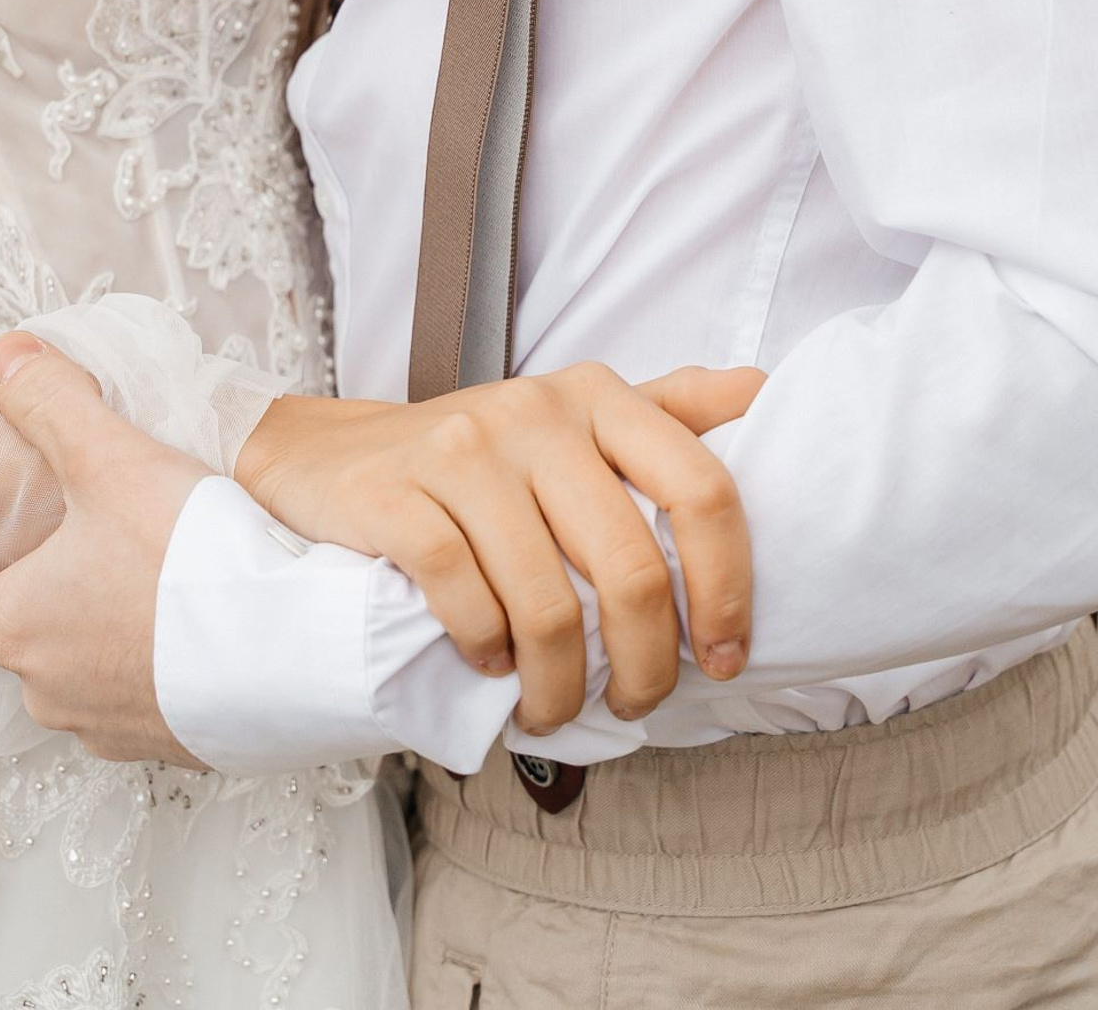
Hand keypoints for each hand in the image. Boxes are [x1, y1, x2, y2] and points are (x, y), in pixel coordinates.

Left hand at [0, 333, 209, 766]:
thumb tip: (2, 357)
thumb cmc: (187, 562)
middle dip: (57, 607)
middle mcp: (52, 693)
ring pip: (89, 684)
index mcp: (17, 628)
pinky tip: (206, 629)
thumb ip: (50, 403)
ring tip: (160, 585)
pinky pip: (153, 709)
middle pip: (28, 649)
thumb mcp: (111, 458)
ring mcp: (114, 730)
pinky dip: (167, 675)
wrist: (291, 651)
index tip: (15, 550)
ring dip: (113, 644)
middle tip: (102, 550)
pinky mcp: (176, 749)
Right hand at [235, 362, 765, 737]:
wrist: (331, 456)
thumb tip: (766, 389)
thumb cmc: (480, 457)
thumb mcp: (577, 416)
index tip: (726, 658)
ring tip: (551, 708)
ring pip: (546, 602)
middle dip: (645, 665)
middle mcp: (537, 410)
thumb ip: (670, 405)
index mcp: (598, 394)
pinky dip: (486, 652)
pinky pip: (466, 598)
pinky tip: (488, 663)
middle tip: (633, 705)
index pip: (701, 486)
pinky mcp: (398, 493)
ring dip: (558, 684)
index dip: (728, 586)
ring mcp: (463, 449)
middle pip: (630, 567)